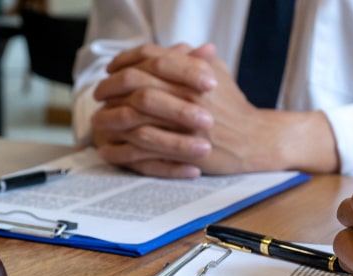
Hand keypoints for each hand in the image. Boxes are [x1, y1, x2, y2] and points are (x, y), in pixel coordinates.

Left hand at [91, 43, 339, 176]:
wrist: (255, 140)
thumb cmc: (234, 107)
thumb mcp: (216, 74)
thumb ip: (191, 60)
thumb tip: (170, 48)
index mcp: (193, 72)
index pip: (150, 57)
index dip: (125, 61)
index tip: (111, 70)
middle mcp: (187, 93)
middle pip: (136, 84)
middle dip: (111, 88)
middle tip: (98, 95)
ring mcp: (183, 123)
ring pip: (135, 116)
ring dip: (110, 119)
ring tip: (98, 121)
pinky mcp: (181, 150)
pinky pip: (142, 149)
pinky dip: (121, 149)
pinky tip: (108, 148)